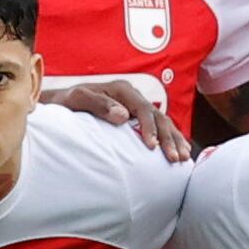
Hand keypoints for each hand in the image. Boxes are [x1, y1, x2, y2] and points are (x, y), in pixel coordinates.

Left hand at [44, 75, 188, 159]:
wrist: (64, 104)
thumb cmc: (69, 102)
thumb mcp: (78, 100)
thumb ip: (98, 105)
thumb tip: (122, 116)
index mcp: (122, 90)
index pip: (142, 109)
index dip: (149, 128)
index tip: (151, 147)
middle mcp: (133, 97)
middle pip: (158, 116)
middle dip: (168, 138)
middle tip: (175, 158)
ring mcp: (137, 107)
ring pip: (163, 122)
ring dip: (175, 140)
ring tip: (184, 158)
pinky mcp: (138, 118)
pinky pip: (160, 128)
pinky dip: (172, 139)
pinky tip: (181, 152)